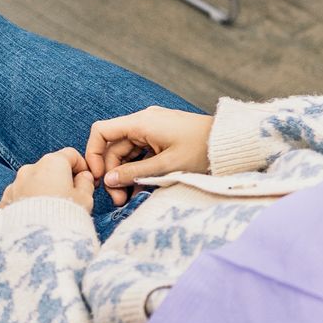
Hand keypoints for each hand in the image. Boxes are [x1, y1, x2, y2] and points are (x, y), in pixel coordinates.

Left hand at [1, 148, 95, 211]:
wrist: (37, 241)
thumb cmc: (64, 216)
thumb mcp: (85, 199)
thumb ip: (86, 183)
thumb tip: (84, 177)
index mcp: (52, 163)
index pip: (70, 155)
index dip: (82, 166)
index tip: (87, 180)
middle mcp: (30, 169)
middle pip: (50, 168)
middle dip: (60, 179)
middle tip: (71, 198)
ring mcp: (15, 185)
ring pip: (33, 183)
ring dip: (43, 191)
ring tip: (51, 212)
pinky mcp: (5, 201)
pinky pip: (20, 197)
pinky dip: (29, 203)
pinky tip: (36, 218)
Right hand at [84, 106, 213, 205]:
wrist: (230, 143)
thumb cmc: (201, 151)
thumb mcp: (166, 166)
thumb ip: (135, 173)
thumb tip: (108, 180)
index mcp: (141, 122)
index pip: (102, 132)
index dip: (93, 154)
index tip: (99, 177)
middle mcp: (144, 122)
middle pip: (114, 147)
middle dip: (113, 173)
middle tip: (119, 200)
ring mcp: (153, 130)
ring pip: (127, 153)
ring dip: (126, 175)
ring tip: (129, 199)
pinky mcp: (162, 139)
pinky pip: (142, 154)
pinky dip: (139, 170)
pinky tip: (141, 190)